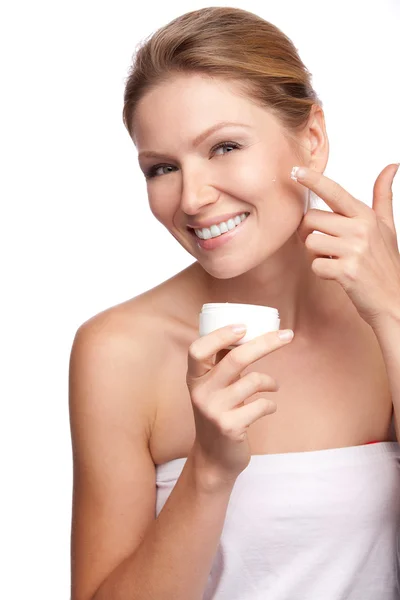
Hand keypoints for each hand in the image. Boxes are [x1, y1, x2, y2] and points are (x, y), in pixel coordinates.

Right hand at [185, 325, 293, 488]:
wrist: (213, 457)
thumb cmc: (219, 412)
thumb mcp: (212, 387)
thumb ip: (222, 362)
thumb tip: (246, 331)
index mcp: (194, 378)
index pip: (198, 349)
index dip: (220, 335)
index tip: (243, 326)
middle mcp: (201, 392)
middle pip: (235, 358)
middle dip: (266, 343)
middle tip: (287, 335)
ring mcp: (214, 411)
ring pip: (253, 381)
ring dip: (270, 381)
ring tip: (274, 386)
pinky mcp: (229, 427)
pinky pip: (261, 406)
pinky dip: (270, 405)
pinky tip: (268, 408)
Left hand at [294, 163, 399, 328]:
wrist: (393, 301)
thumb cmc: (385, 264)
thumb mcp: (387, 227)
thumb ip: (383, 196)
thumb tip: (392, 166)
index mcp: (366, 216)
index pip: (334, 191)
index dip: (313, 180)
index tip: (295, 170)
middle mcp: (360, 229)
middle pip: (311, 219)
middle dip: (310, 232)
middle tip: (324, 245)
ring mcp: (354, 251)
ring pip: (310, 241)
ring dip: (316, 254)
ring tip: (334, 260)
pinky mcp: (347, 272)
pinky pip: (315, 265)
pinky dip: (321, 271)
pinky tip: (336, 274)